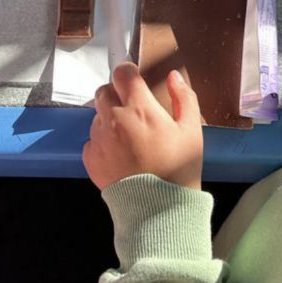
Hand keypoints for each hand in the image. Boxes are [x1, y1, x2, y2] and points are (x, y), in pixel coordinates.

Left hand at [83, 62, 203, 190]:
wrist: (158, 208)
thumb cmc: (178, 168)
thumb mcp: (192, 131)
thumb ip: (184, 98)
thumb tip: (172, 76)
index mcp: (139, 108)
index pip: (122, 73)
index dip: (128, 74)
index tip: (135, 81)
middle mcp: (113, 119)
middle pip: (104, 90)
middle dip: (117, 94)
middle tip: (133, 110)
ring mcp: (98, 138)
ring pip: (97, 115)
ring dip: (109, 118)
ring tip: (129, 137)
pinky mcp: (89, 157)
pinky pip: (92, 139)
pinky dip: (103, 141)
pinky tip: (120, 154)